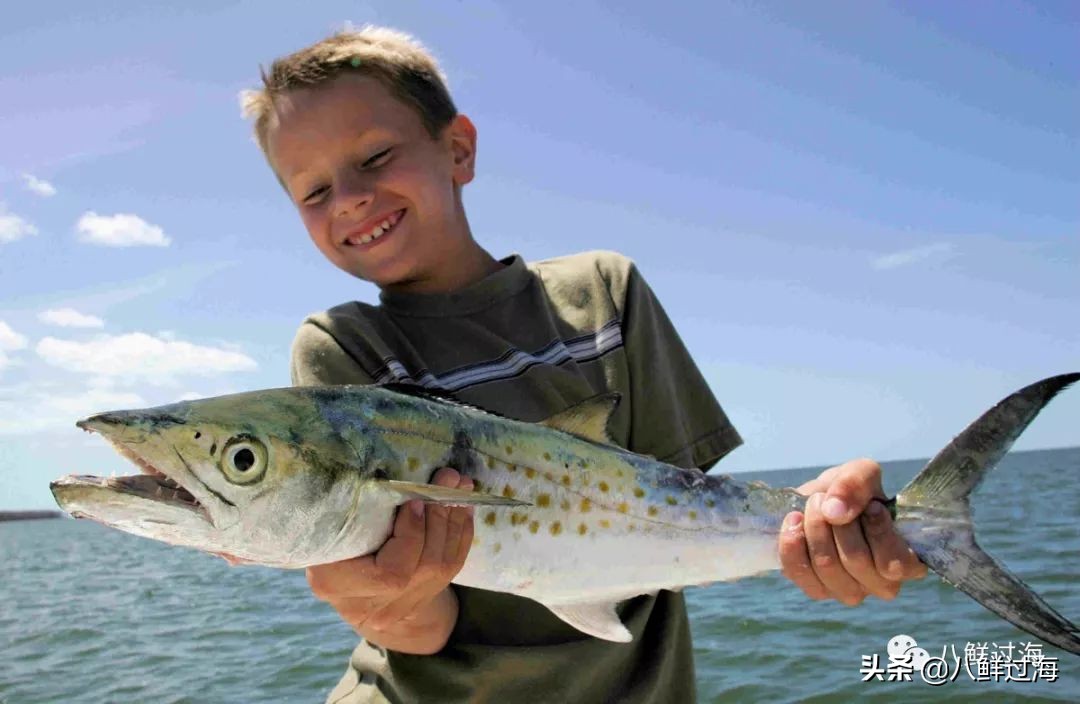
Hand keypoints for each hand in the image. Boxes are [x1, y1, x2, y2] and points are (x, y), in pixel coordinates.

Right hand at [305, 467, 474, 653]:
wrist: (340, 579)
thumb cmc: (330, 536)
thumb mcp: (332, 523)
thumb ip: (352, 509)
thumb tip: (383, 475)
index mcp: (334, 582)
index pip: (390, 573)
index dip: (411, 536)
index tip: (414, 500)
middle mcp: (368, 606)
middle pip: (422, 567)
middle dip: (439, 517)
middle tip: (448, 478)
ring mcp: (397, 611)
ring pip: (441, 567)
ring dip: (454, 520)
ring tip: (460, 485)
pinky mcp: (419, 602)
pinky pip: (451, 568)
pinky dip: (460, 533)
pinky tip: (462, 507)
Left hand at [778, 458, 926, 604]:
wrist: (821, 500)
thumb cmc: (853, 491)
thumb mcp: (861, 473)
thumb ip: (855, 484)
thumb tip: (834, 512)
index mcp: (907, 563)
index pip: (893, 564)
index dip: (877, 530)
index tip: (870, 505)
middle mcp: (882, 585)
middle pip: (855, 560)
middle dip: (837, 522)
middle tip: (828, 500)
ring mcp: (849, 591)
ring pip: (826, 565)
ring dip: (815, 528)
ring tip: (814, 506)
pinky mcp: (817, 589)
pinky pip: (799, 572)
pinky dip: (792, 543)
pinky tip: (793, 521)